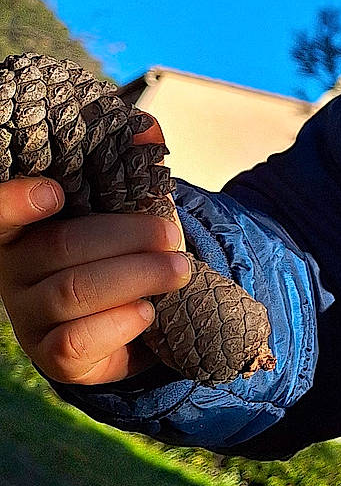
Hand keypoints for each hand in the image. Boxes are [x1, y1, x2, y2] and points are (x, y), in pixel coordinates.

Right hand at [0, 162, 192, 385]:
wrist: (128, 323)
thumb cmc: (116, 256)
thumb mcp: (121, 212)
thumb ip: (128, 168)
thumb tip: (148, 129)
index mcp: (22, 230)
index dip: (15, 202)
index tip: (54, 192)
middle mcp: (14, 272)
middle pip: (62, 247)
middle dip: (129, 237)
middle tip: (172, 235)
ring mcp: (28, 317)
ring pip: (75, 292)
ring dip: (138, 276)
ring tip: (179, 269)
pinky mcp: (51, 356)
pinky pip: (78, 339)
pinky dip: (120, 321)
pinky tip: (147, 310)